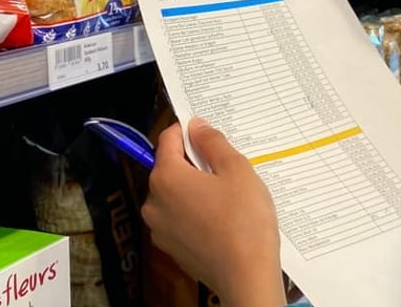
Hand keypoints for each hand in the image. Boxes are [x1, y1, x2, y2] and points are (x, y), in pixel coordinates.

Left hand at [142, 118, 284, 306]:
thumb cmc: (243, 220)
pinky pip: (179, 216)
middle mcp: (154, 202)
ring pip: (175, 193)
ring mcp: (160, 228)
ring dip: (195, 187)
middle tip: (226, 167)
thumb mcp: (236, 169)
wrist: (246, 275)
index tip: (210, 134)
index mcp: (166, 177)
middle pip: (169, 167)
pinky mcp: (171, 247)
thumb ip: (213, 143)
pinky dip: (195, 210)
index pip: (167, 139)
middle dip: (195, 162)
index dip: (189, 131)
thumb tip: (196, 126)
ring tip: (228, 194)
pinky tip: (222, 216)